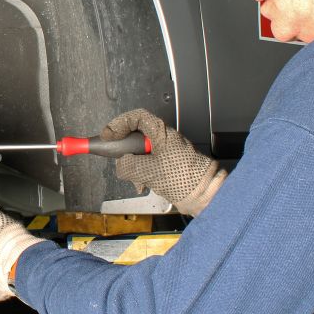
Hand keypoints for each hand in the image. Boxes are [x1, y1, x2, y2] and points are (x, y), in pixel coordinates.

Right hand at [103, 109, 225, 216]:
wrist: (205, 196)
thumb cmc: (182, 178)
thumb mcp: (150, 171)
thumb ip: (129, 165)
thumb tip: (121, 165)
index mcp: (162, 133)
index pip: (137, 118)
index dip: (119, 124)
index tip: (108, 136)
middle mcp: (163, 140)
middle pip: (135, 137)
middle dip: (125, 152)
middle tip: (119, 161)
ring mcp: (164, 153)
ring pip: (139, 154)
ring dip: (133, 167)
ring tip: (136, 180)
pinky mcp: (165, 167)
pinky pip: (146, 166)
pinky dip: (140, 175)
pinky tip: (142, 185)